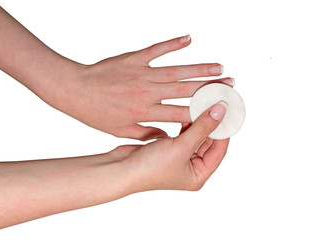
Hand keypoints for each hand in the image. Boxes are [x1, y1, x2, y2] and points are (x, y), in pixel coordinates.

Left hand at [50, 35, 233, 139]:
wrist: (74, 90)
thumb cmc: (95, 113)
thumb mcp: (120, 131)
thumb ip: (146, 134)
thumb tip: (167, 136)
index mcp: (145, 112)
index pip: (182, 114)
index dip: (203, 113)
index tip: (220, 112)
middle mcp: (148, 92)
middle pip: (185, 90)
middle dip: (210, 88)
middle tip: (230, 84)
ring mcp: (142, 73)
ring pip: (177, 70)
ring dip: (199, 68)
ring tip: (219, 68)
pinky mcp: (133, 58)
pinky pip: (157, 49)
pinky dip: (173, 44)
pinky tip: (189, 38)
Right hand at [110, 102, 228, 191]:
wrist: (121, 169)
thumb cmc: (149, 168)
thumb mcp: (181, 147)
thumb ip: (201, 128)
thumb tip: (220, 111)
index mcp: (198, 175)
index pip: (220, 149)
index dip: (224, 129)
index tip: (228, 110)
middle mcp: (191, 167)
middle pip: (208, 141)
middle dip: (212, 123)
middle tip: (217, 103)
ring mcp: (179, 158)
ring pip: (195, 136)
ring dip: (198, 121)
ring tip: (203, 103)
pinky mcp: (168, 148)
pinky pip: (183, 133)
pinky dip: (186, 123)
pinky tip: (187, 111)